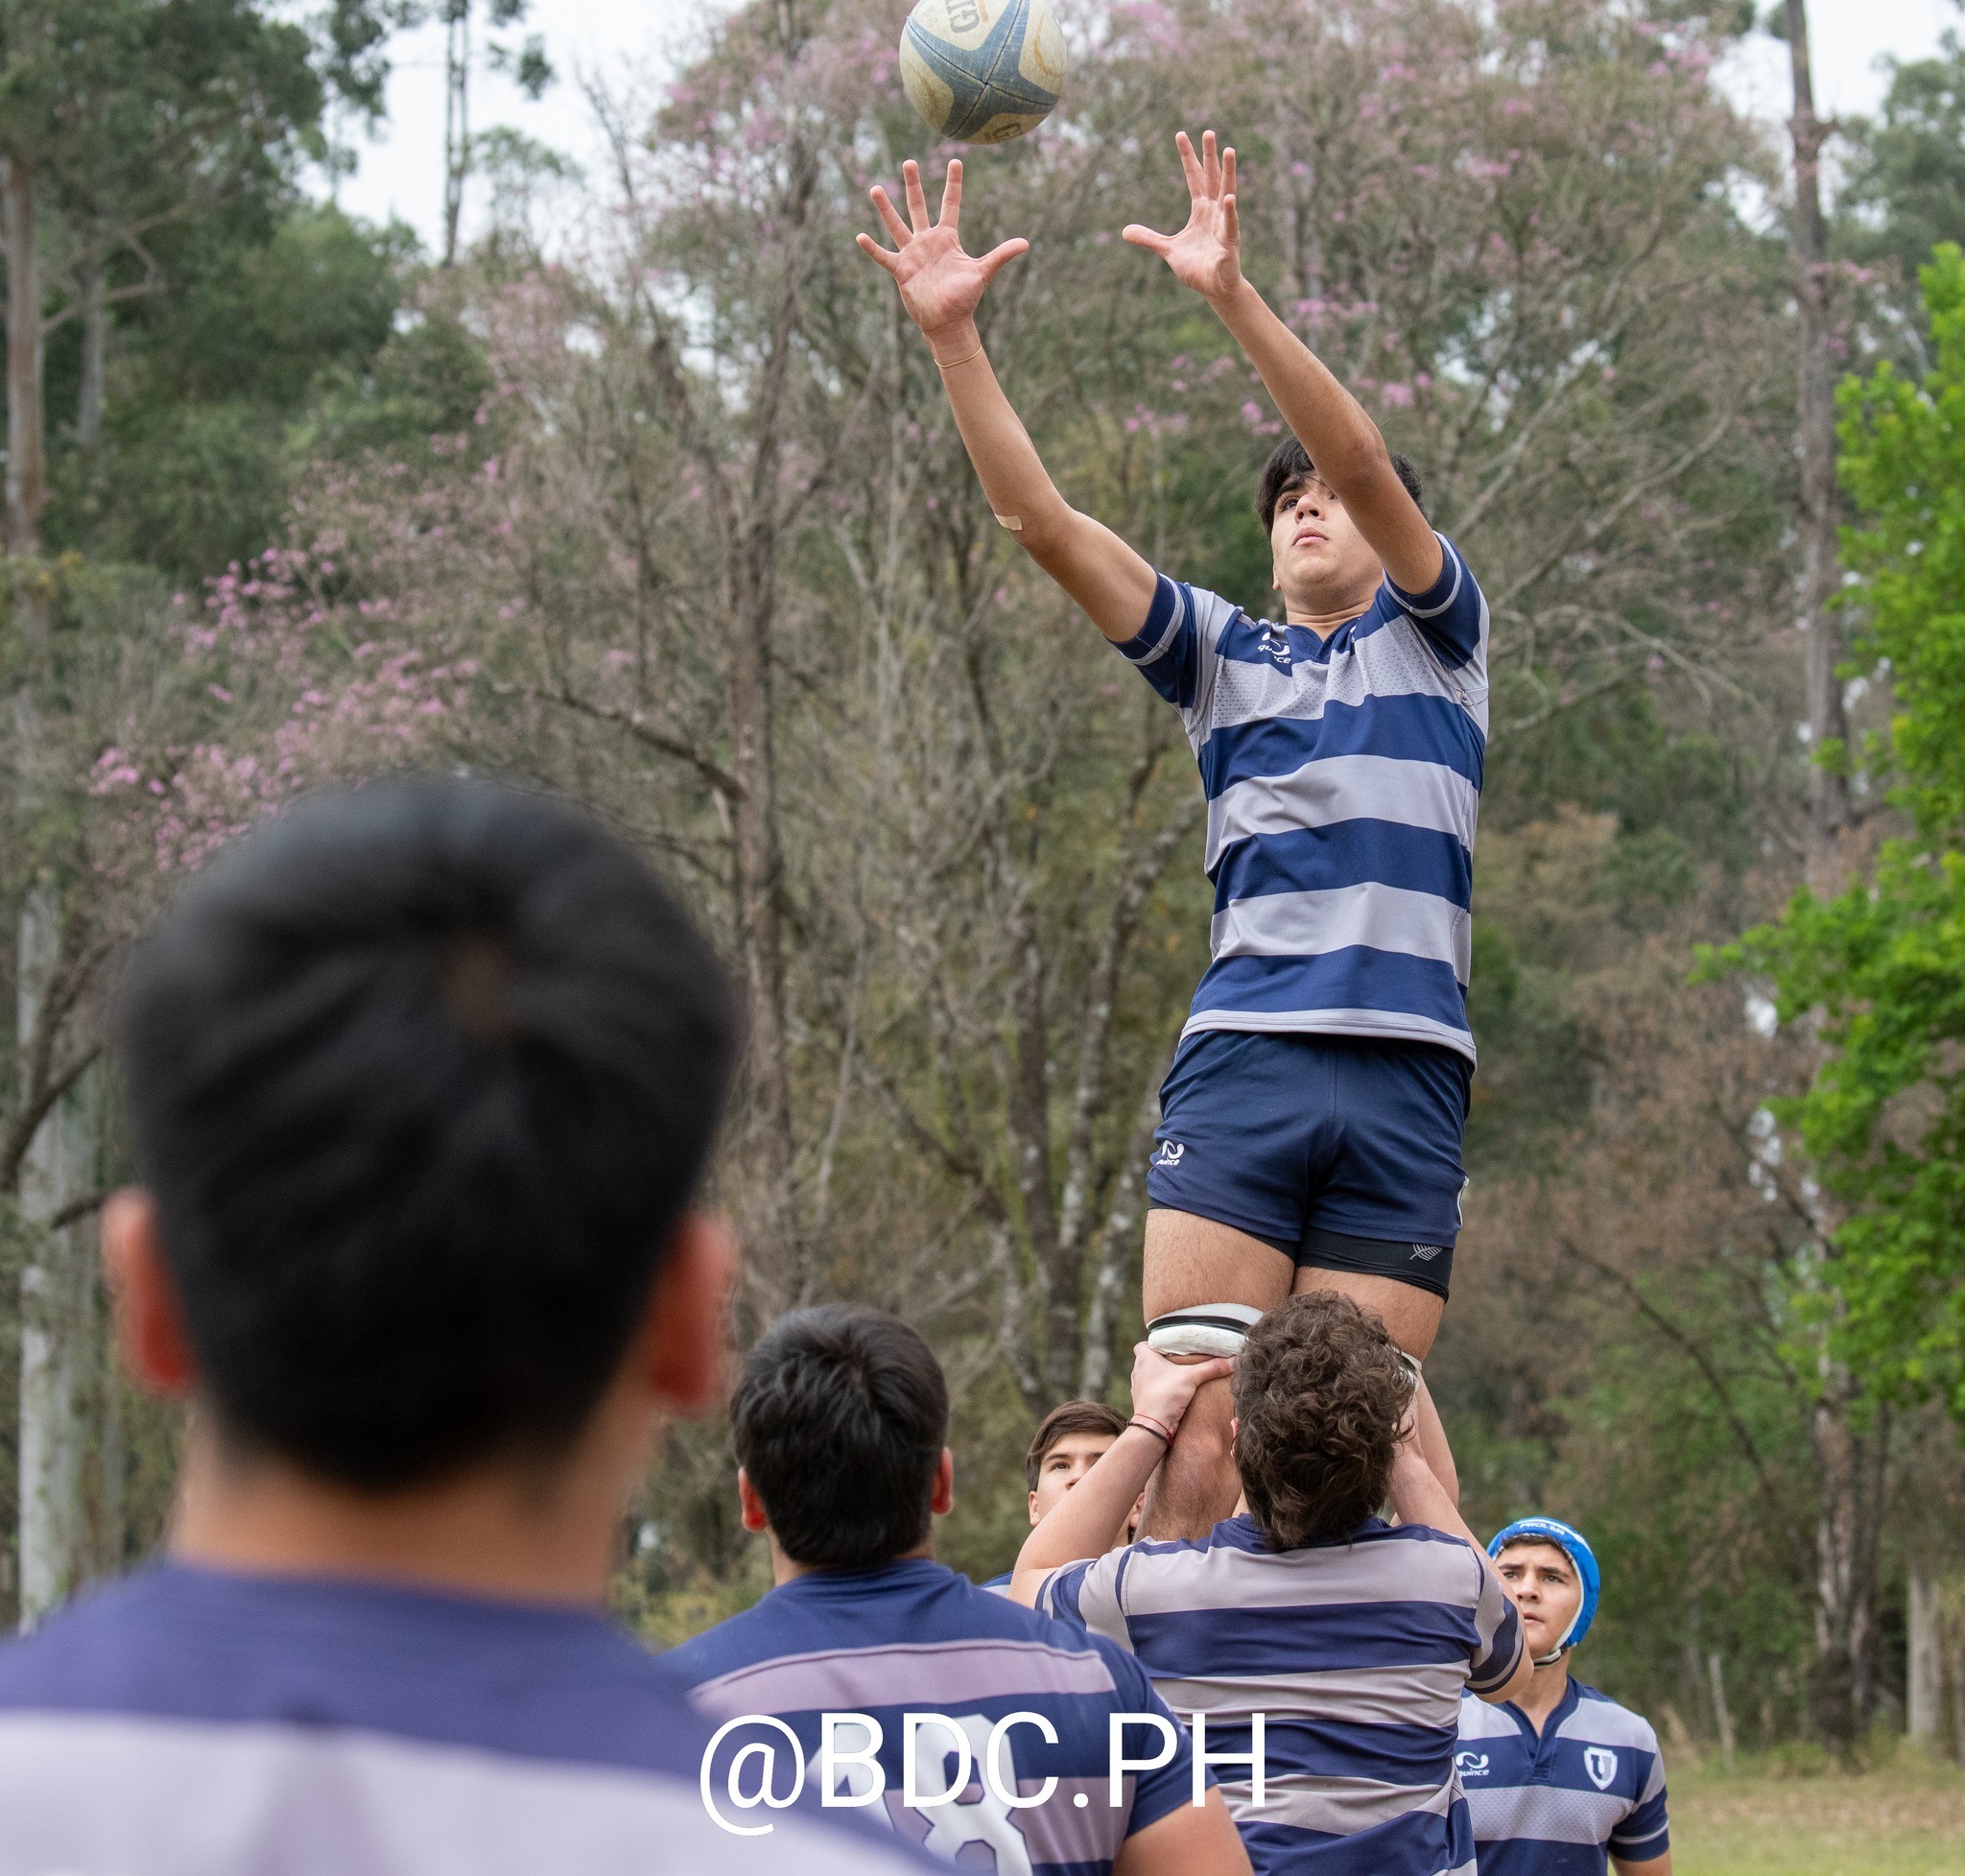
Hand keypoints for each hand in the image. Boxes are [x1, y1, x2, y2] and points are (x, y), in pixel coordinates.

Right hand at [855, 158, 1028, 351]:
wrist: (948, 322)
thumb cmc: (965, 298)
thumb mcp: (983, 273)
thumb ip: (1001, 255)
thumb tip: (1026, 244)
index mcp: (947, 238)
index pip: (950, 204)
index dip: (954, 183)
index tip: (956, 161)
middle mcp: (927, 241)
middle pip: (918, 206)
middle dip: (914, 185)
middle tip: (909, 162)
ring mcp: (912, 254)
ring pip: (897, 225)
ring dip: (886, 208)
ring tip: (875, 188)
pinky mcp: (901, 270)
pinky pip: (884, 257)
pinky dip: (872, 249)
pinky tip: (859, 236)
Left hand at [1123, 130, 1243, 303]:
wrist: (1214, 289)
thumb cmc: (1196, 268)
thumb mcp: (1168, 250)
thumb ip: (1149, 238)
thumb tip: (1124, 231)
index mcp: (1200, 210)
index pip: (1194, 178)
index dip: (1187, 157)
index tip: (1181, 134)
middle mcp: (1214, 212)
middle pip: (1211, 178)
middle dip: (1209, 156)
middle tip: (1209, 132)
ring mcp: (1223, 225)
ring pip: (1226, 193)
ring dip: (1227, 173)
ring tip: (1228, 150)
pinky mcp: (1229, 243)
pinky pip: (1229, 225)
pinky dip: (1229, 213)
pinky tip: (1228, 198)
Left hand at [1128, 1340, 1234, 1438]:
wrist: (1154, 1426)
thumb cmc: (1166, 1396)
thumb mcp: (1191, 1377)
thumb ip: (1211, 1368)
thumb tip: (1233, 1360)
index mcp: (1144, 1359)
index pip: (1143, 1344)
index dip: (1155, 1345)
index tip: (1169, 1347)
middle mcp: (1138, 1371)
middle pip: (1149, 1361)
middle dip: (1163, 1361)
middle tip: (1180, 1361)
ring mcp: (1138, 1388)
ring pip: (1151, 1377)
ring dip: (1162, 1377)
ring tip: (1179, 1377)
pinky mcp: (1144, 1402)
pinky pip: (1152, 1392)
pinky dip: (1162, 1391)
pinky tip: (1175, 1394)